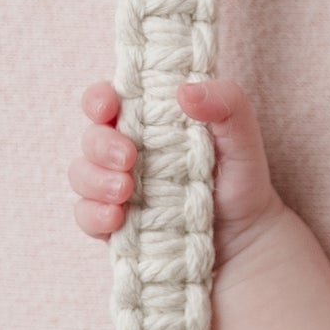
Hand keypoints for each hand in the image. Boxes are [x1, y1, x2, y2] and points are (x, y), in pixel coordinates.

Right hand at [68, 76, 284, 256]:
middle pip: (91, 138)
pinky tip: (116, 218)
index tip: (107, 107)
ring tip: (125, 190)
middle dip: (101, 144)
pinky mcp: (115, 223)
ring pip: (81, 175)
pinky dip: (94, 215)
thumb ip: (227, 104)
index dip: (98, 99)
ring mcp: (117, 188)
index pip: (108, 101)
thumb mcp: (243, 138)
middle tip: (128, 157)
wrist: (247, 238)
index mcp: (150, 122)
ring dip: (95, 179)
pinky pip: (86, 216)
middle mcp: (127, 151)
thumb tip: (186, 91)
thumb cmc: (240, 179)